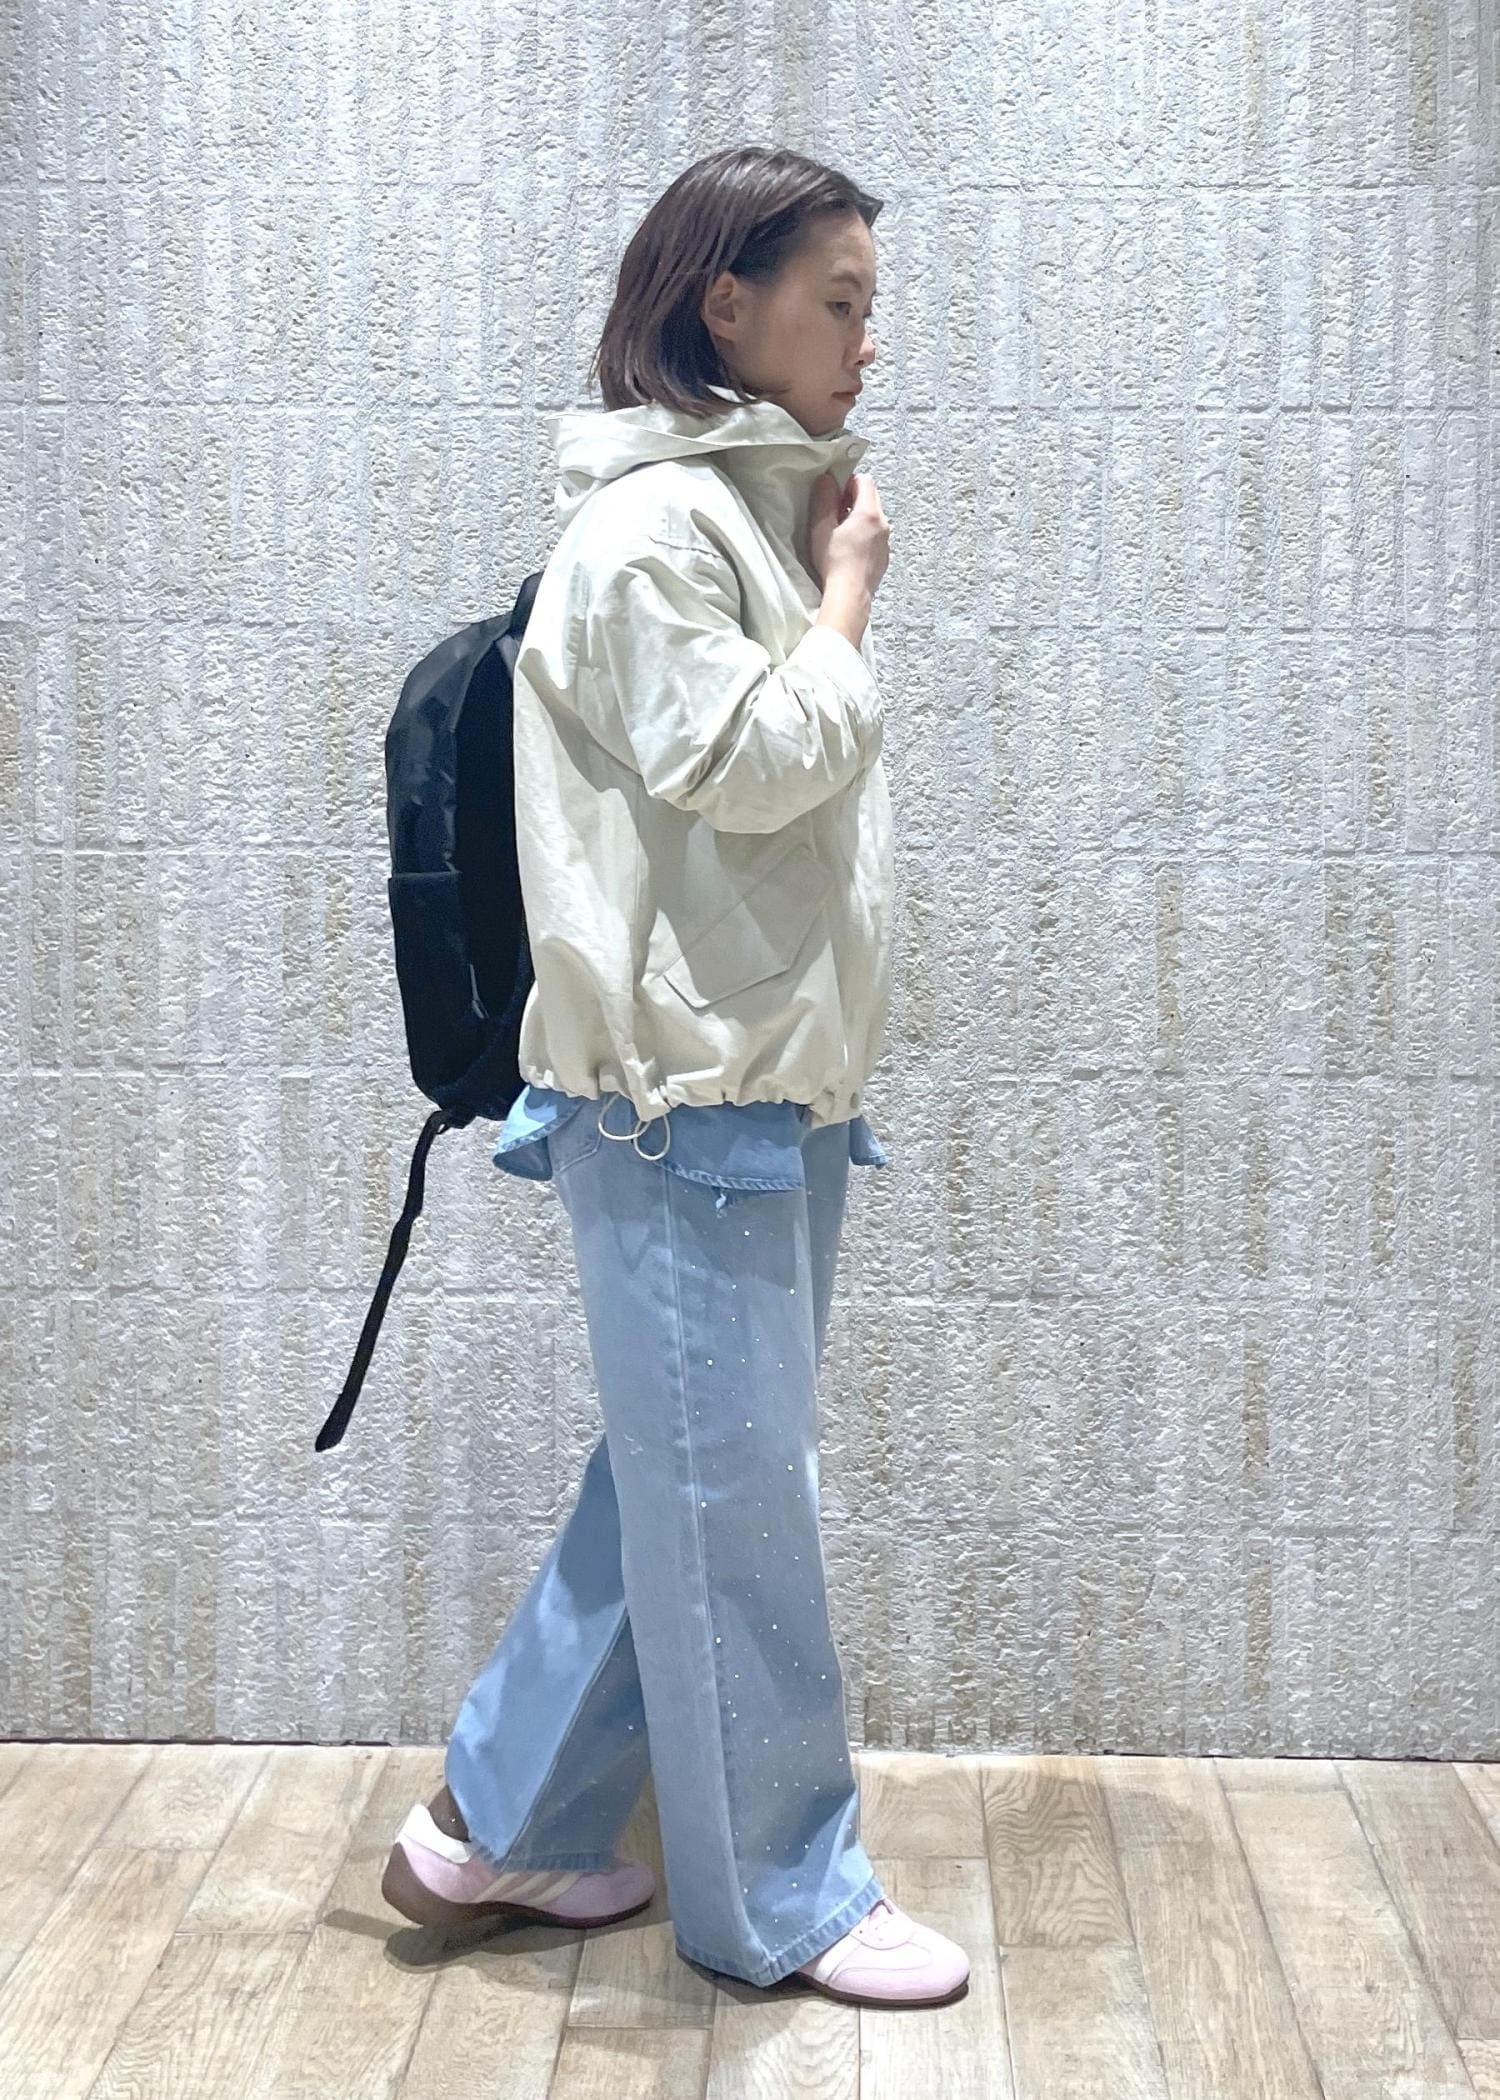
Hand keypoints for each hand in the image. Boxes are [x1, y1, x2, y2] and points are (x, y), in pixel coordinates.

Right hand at [806, 470, 889, 597]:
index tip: (834, 495)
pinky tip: (849, 550)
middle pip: (871, 498)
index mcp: (869, 513)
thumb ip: (824, 499)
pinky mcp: (884, 557)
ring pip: (874, 518)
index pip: (864, 480)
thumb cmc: (834, 562)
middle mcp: (883, 524)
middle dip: (853, 499)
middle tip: (835, 513)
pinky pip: (876, 536)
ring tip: (840, 533)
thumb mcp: (822, 528)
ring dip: (858, 518)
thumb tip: (827, 480)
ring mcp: (886, 542)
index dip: (847, 482)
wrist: (850, 596)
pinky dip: (864, 535)